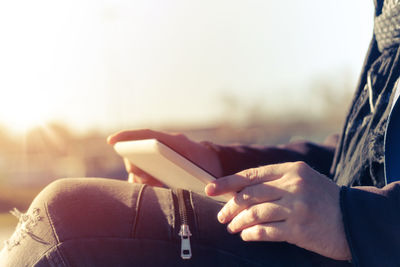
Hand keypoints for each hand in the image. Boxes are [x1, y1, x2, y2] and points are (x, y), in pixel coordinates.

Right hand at [107, 129, 222, 185]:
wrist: (217, 164)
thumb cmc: (209, 167)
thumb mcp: (202, 171)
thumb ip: (189, 174)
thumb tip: (176, 183)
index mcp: (175, 142)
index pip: (147, 134)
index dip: (127, 136)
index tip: (111, 141)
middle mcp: (165, 145)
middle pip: (139, 152)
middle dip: (136, 167)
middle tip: (146, 181)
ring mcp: (161, 154)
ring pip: (140, 164)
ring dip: (140, 177)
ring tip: (153, 186)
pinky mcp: (160, 164)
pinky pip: (145, 171)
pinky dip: (144, 181)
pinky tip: (153, 189)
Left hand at [205, 161, 350, 260]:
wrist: (355, 218)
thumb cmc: (322, 198)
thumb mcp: (303, 179)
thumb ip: (275, 181)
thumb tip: (239, 190)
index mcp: (292, 170)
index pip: (251, 174)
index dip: (227, 182)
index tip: (210, 189)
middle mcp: (294, 185)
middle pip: (250, 194)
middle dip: (230, 207)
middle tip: (222, 216)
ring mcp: (297, 207)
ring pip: (255, 213)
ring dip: (238, 222)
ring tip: (232, 228)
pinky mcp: (300, 229)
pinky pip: (266, 232)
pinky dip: (252, 234)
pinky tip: (246, 236)